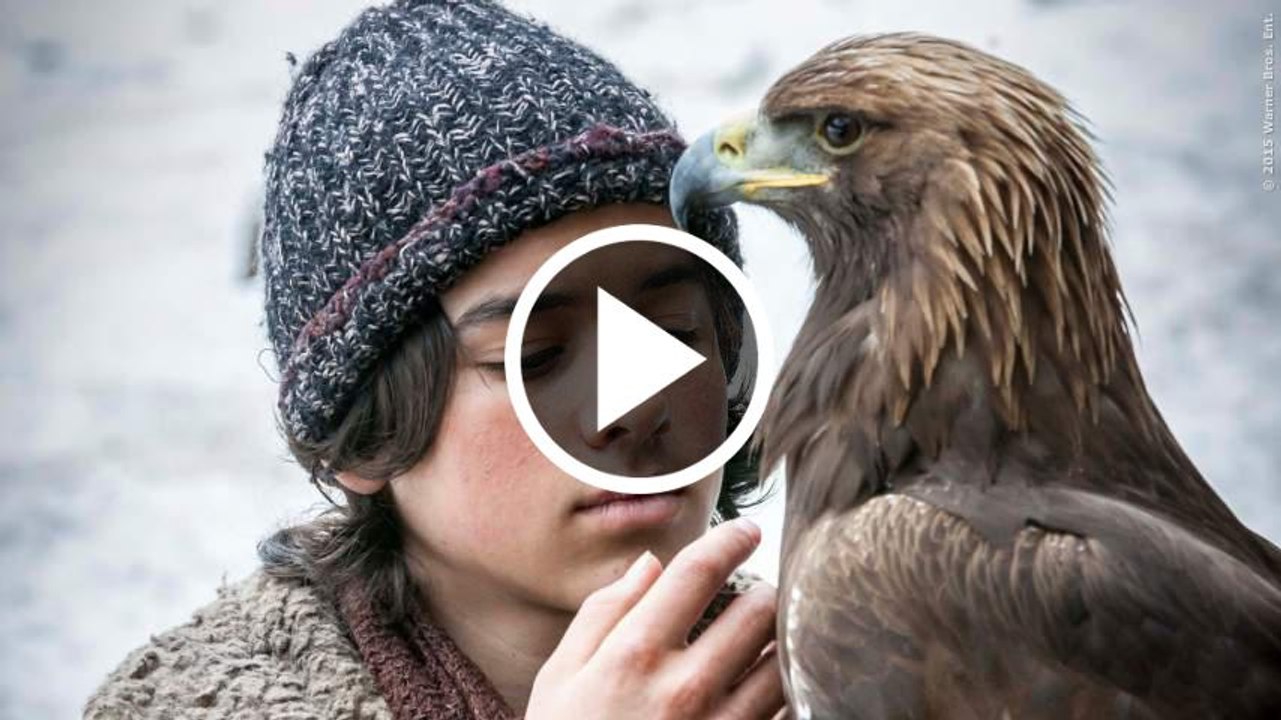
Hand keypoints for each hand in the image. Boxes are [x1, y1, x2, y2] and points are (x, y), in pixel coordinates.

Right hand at [525, 518, 783, 718]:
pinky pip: (783, 712)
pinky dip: (781, 691)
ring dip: (779, 640)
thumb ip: (603, 612)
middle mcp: (684, 687)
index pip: (699, 572)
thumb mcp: (560, 676)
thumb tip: (649, 565)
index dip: (731, 539)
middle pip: (758, 610)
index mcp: (634, 654)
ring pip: (782, 660)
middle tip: (755, 592)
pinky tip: (762, 687)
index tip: (747, 529)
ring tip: (765, 638)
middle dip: (763, 590)